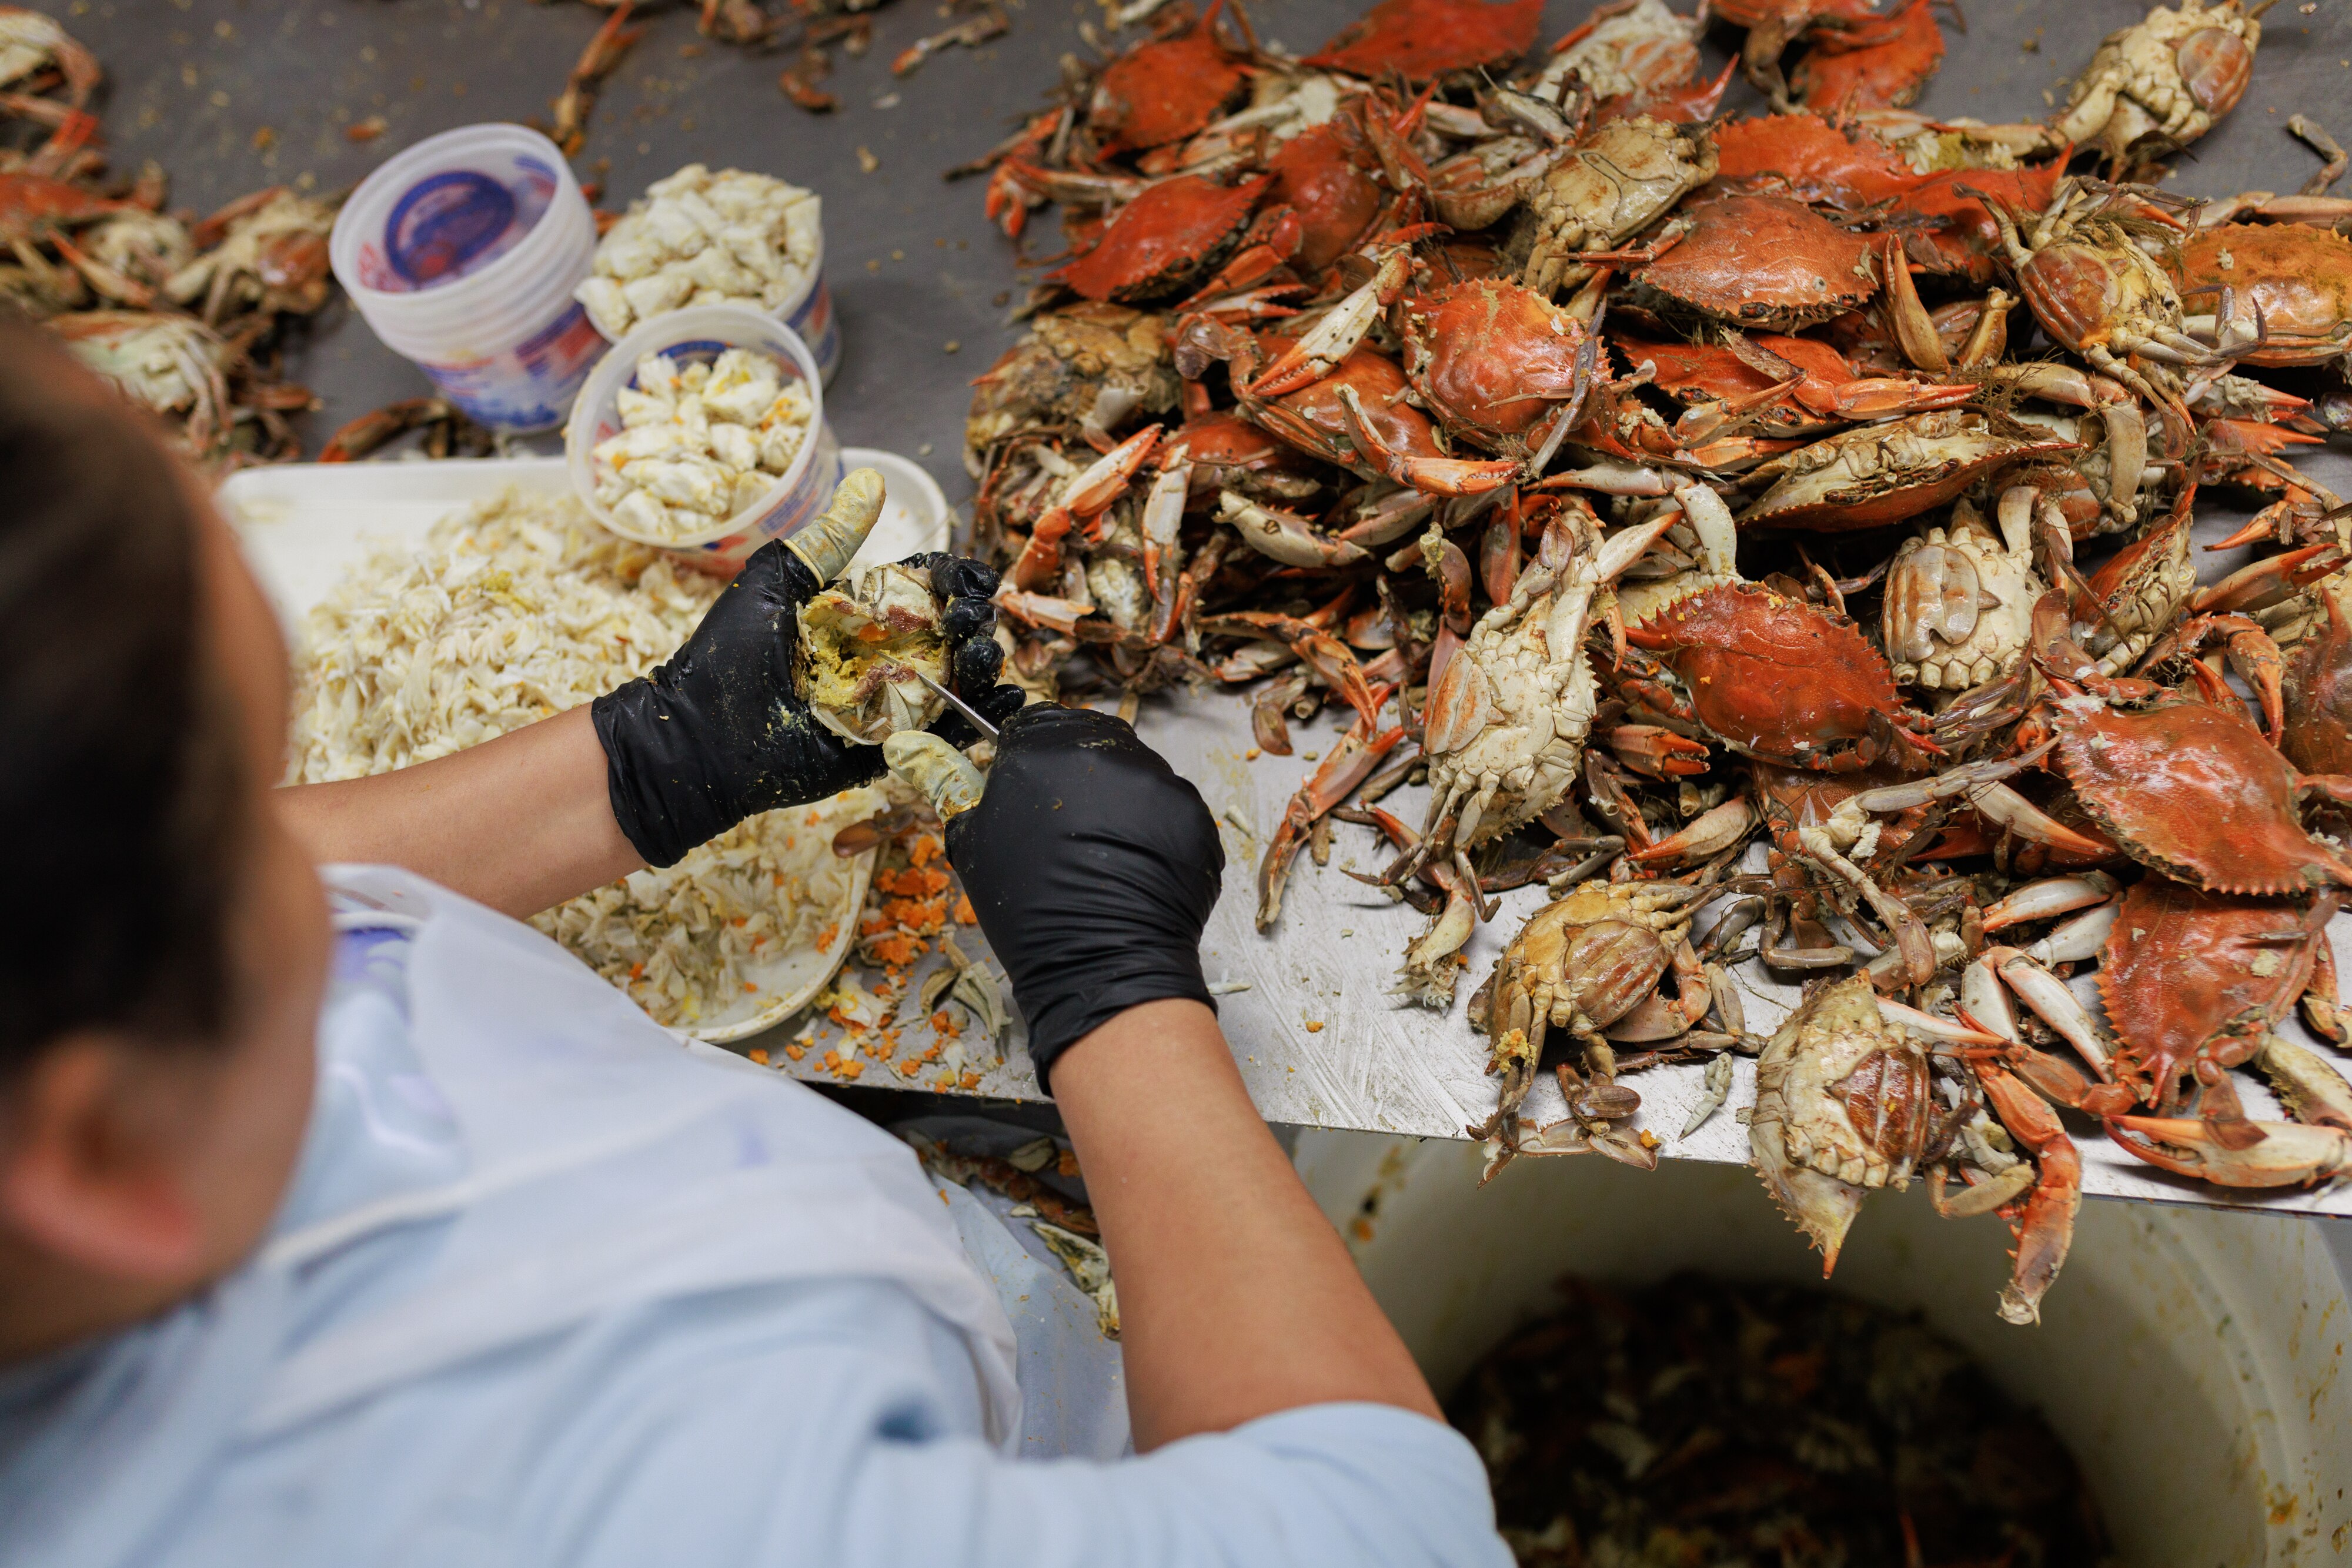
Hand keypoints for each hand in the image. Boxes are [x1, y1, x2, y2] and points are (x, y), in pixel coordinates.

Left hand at [594, 473, 1018, 866]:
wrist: (700, 735)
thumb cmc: (727, 654)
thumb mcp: (777, 580)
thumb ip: (830, 538)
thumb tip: (874, 479)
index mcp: (859, 611)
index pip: (923, 586)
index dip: (954, 579)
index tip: (968, 580)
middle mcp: (880, 653)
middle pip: (950, 632)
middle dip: (973, 621)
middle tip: (966, 623)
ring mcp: (887, 702)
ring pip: (955, 681)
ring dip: (982, 665)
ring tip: (981, 658)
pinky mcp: (887, 747)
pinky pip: (941, 735)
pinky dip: (976, 718)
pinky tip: (1003, 697)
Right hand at [945, 705, 1224, 1088]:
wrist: (1101, 963)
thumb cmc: (1027, 911)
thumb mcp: (973, 848)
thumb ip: (964, 793)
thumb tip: (949, 760)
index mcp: (1042, 752)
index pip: (1034, 723)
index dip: (1030, 751)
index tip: (1033, 780)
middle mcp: (1105, 752)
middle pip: (1090, 738)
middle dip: (1078, 767)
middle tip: (1072, 819)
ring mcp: (1158, 780)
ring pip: (1135, 771)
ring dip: (1121, 797)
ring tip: (1108, 850)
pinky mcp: (1194, 813)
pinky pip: (1169, 807)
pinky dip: (1156, 828)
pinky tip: (1140, 866)